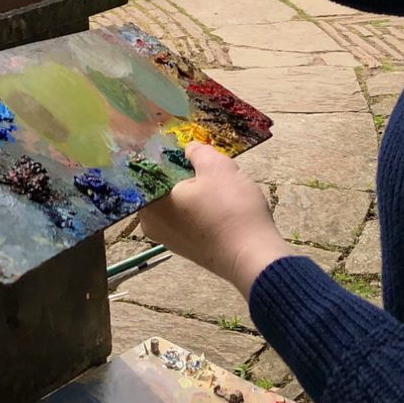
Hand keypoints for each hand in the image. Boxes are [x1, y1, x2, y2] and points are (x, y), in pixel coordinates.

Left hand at [136, 142, 290, 296]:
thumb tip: (189, 150)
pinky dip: (202, 208)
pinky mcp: (189, 248)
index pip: (149, 170)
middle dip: (185, 172)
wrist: (255, 258)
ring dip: (197, 190)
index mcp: (149, 204)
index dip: (167, 153)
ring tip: (220, 182)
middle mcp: (152, 224)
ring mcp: (169, 239)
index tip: (183, 145)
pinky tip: (223, 202)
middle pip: (165, 185)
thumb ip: (198, 152)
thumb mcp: (217, 167)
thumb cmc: (230, 210)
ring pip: (180, 202)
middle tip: (207, 161)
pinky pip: (190, 218)